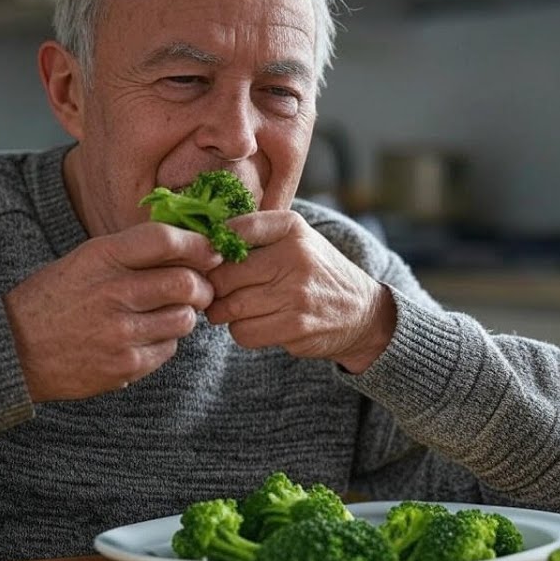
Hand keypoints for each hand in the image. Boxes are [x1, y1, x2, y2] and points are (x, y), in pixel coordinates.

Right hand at [3, 223, 221, 400]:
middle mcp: (113, 292)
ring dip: (184, 315)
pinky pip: (169, 349)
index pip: (165, 240)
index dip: (197, 244)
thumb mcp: (85, 260)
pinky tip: (141, 337)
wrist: (14, 350)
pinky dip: (164, 341)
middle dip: (202, 285)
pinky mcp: (126, 365)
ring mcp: (121, 332)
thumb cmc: (55, 299)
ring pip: (185, 319)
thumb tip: (192, 246)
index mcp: (101, 257)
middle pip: (187, 282)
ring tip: (163, 314)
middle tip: (198, 289)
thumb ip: (132, 253)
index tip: (209, 250)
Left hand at [205, 211, 395, 372]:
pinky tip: (255, 323)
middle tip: (217, 291)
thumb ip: (254, 234)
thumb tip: (198, 243)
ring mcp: (297, 293)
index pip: (234, 230)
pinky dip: (241, 331)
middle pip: (224, 276)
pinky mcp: (296, 326)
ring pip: (230, 307)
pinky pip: (244, 332)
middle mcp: (295, 256)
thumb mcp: (295, 239)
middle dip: (214, 288)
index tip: (210, 259)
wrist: (361, 311)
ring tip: (235, 308)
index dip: (212, 249)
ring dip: (225, 313)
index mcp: (291, 228)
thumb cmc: (315, 272)